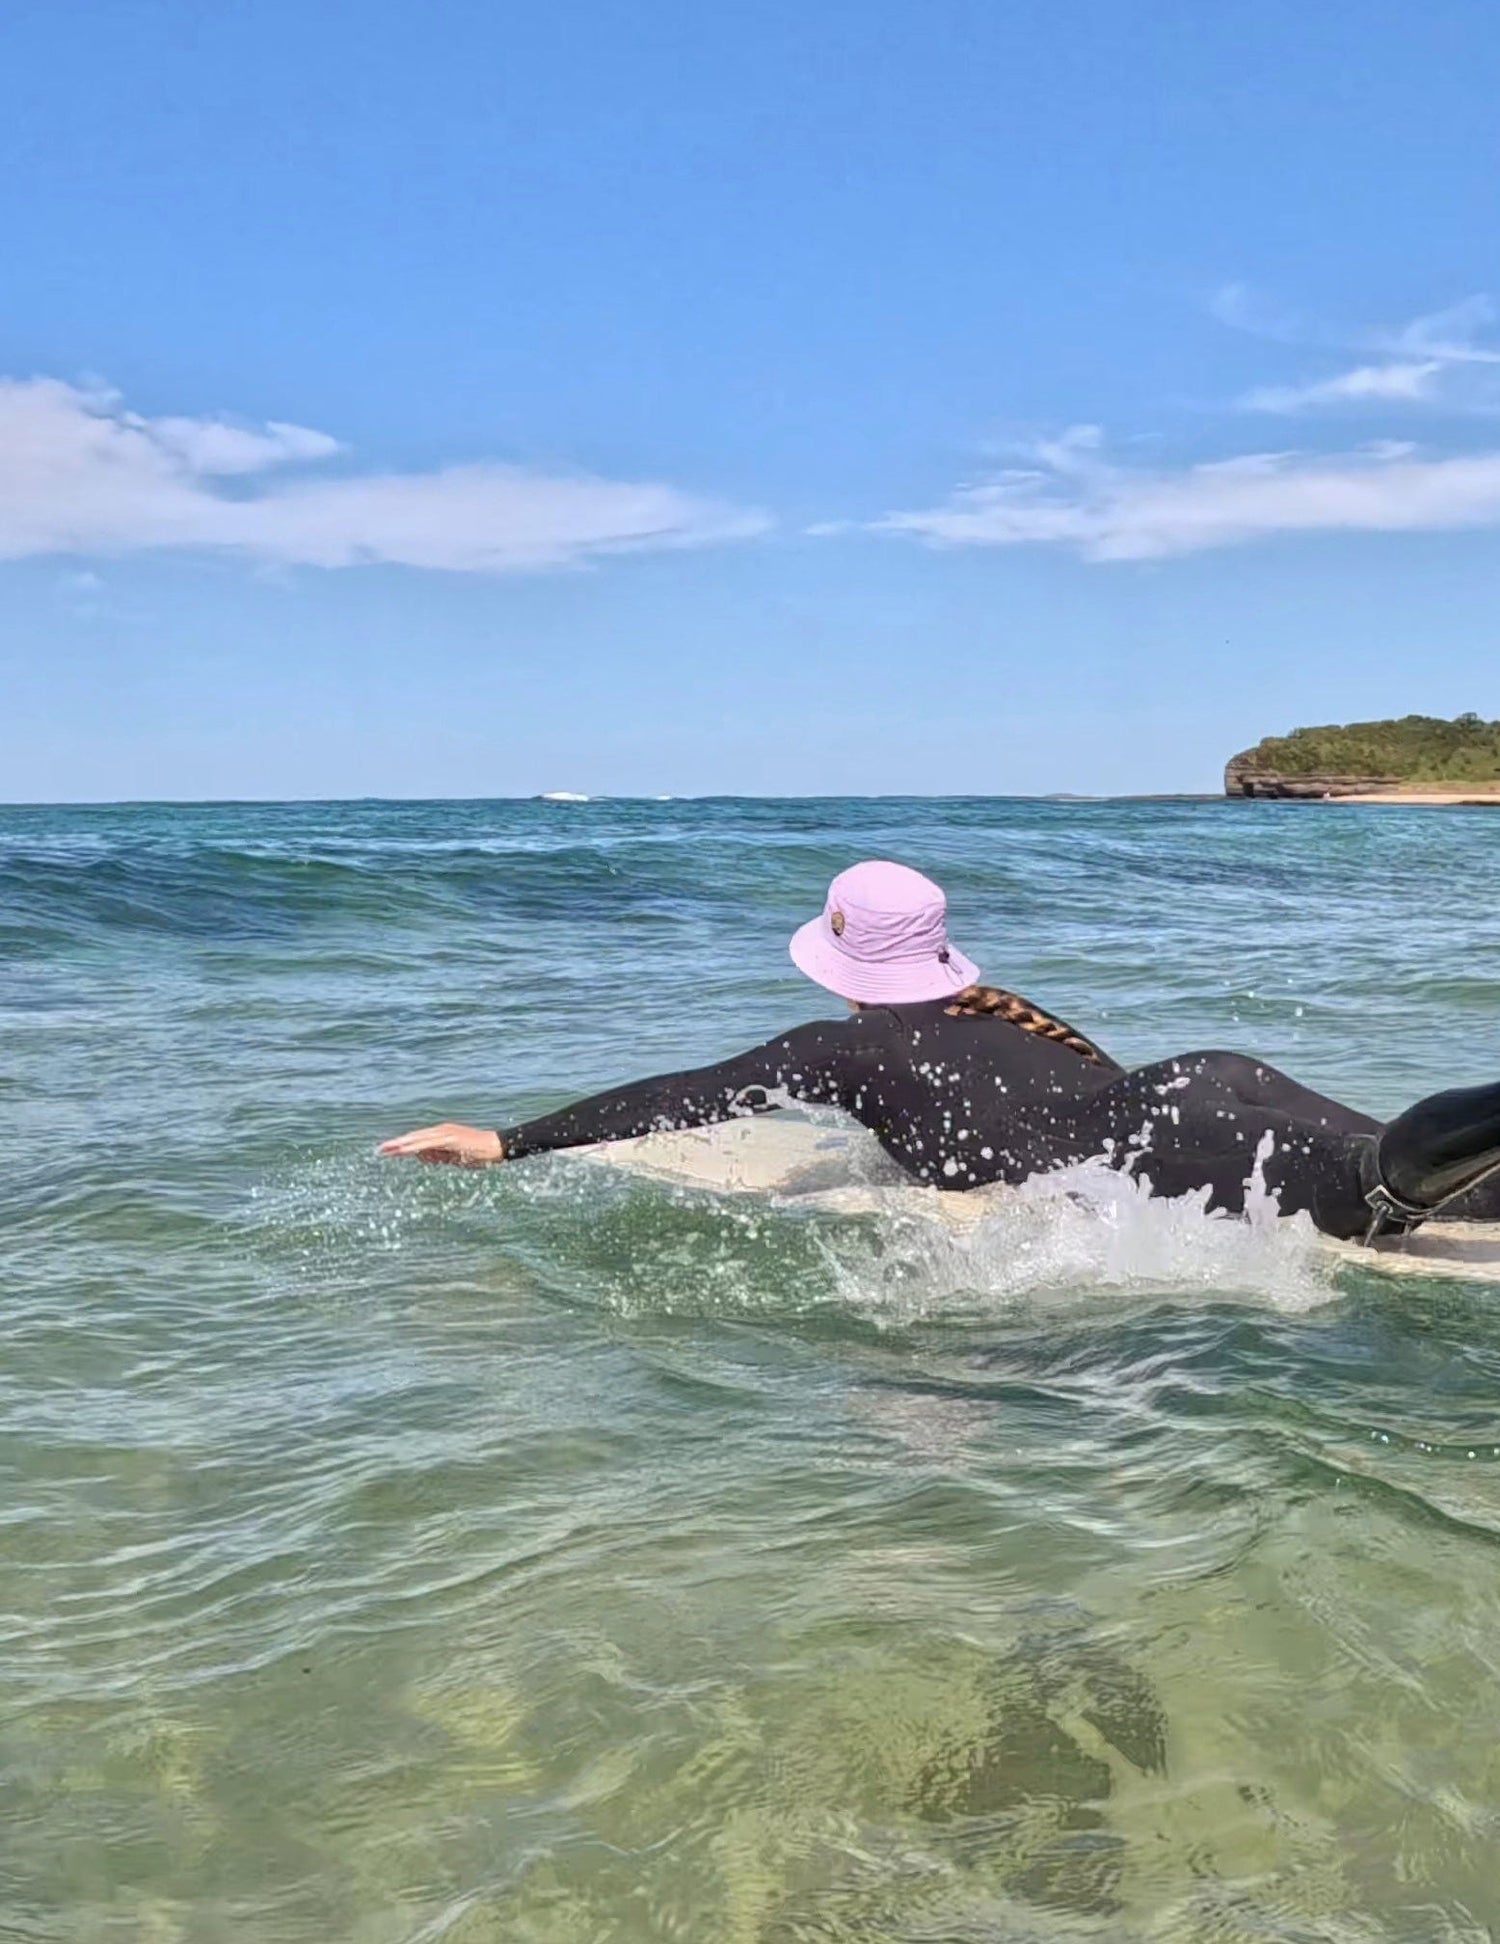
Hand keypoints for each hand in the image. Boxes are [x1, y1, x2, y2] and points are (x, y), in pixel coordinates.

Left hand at [379, 1122, 505, 1165]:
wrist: (497, 1146)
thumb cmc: (477, 1153)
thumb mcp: (453, 1157)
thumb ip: (436, 1156)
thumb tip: (419, 1156)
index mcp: (441, 1134)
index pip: (417, 1139)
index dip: (401, 1144)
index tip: (387, 1150)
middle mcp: (441, 1130)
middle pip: (414, 1136)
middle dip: (396, 1144)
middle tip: (380, 1150)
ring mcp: (446, 1132)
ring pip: (419, 1138)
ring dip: (402, 1144)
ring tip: (388, 1150)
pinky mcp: (451, 1138)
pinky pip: (430, 1142)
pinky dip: (416, 1146)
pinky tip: (406, 1150)